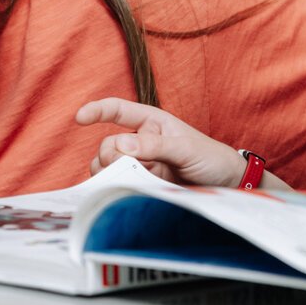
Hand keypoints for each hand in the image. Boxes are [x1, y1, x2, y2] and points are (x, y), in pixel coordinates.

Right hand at [74, 97, 245, 185]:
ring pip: (107, 168)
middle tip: (127, 168)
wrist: (226, 187)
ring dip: (109, 176)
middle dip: (110, 158)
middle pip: (108, 146)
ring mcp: (140, 165)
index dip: (97, 111)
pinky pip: (118, 186)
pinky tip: (121, 194)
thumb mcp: (187, 148)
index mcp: (151, 122)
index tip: (79, 118)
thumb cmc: (211, 158)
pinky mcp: (142, 185)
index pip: (118, 110)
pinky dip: (115, 189)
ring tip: (128, 183)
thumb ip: (155, 145)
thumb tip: (120, 145)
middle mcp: (140, 142)